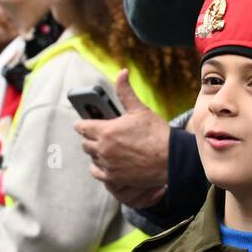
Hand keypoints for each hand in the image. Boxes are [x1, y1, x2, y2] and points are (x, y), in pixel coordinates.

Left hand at [74, 69, 171, 204]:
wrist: (171, 159)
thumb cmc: (157, 133)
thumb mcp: (139, 110)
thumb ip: (126, 92)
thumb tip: (122, 73)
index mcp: (106, 131)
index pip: (81, 127)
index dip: (81, 124)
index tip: (81, 123)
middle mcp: (103, 149)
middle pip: (85, 144)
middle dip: (90, 138)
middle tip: (97, 136)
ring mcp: (108, 165)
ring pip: (92, 158)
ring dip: (96, 153)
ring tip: (104, 149)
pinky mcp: (114, 178)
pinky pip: (97, 173)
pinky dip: (99, 168)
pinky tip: (105, 164)